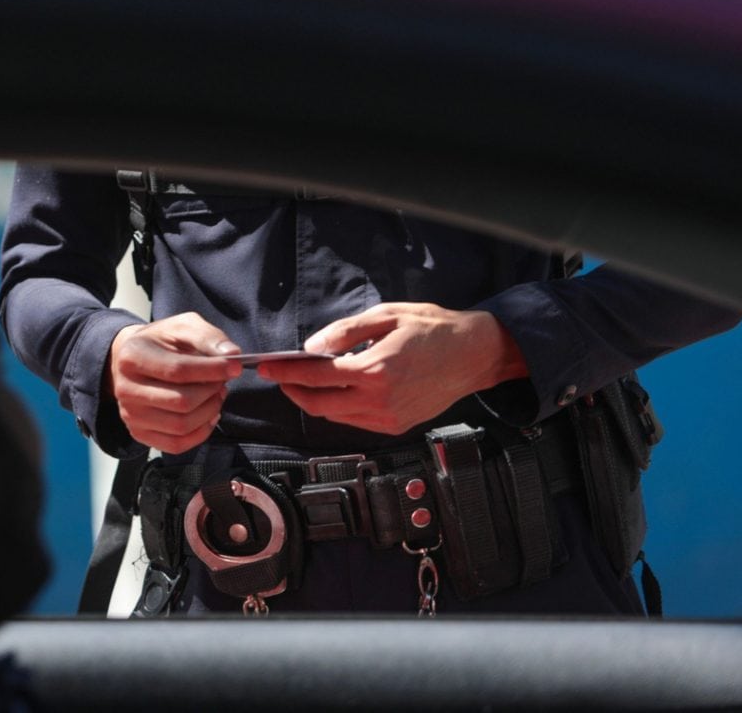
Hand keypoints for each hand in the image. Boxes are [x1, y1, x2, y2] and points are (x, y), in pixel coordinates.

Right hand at [105, 312, 242, 453]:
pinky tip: (208, 413)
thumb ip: (208, 337)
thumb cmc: (162, 342)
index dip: (212, 370)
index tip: (235, 367)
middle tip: (223, 381)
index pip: (177, 370)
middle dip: (212, 392)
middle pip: (181, 401)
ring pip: (181, 425)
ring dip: (210, 411)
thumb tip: (232, 356)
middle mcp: (125, 389)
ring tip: (216, 394)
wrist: (135, 360)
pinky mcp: (139, 433)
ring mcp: (130, 415)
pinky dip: (201, 432)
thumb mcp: (183, 326)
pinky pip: (177, 444)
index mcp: (132, 357)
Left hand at [257, 303, 527, 434]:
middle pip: (317, 405)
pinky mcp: (396, 426)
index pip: (315, 376)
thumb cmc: (434, 329)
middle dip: (292, 391)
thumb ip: (345, 332)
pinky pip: (354, 421)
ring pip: (334, 417)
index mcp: (375, 370)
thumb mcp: (387, 316)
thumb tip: (312, 347)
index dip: (285, 372)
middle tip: (279, 376)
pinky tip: (336, 390)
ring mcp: (388, 418)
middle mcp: (379, 400)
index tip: (266, 367)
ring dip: (314, 401)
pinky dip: (337, 408)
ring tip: (304, 382)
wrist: (475, 355)